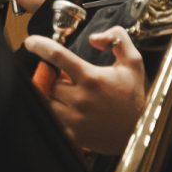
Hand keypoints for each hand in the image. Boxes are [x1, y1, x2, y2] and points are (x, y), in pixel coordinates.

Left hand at [23, 26, 146, 152]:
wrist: (139, 131)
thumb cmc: (133, 95)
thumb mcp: (134, 63)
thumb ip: (118, 40)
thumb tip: (94, 38)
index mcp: (93, 78)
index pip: (58, 56)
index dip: (40, 46)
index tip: (32, 42)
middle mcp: (81, 98)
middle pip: (50, 82)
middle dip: (57, 79)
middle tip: (71, 81)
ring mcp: (74, 118)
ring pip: (46, 101)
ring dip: (54, 96)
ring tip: (71, 97)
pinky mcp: (71, 134)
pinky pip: (50, 120)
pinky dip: (55, 114)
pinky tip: (70, 112)